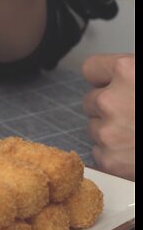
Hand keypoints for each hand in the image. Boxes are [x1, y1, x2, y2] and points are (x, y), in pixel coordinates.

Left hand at [81, 54, 134, 180]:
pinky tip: (138, 151)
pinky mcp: (109, 160)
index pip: (91, 68)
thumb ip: (136, 75)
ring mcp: (108, 132)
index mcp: (128, 71)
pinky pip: (101, 153)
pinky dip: (115, 154)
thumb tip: (127, 78)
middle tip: (135, 114)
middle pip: (91, 100)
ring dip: (112, 131)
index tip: (111, 83)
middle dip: (109, 106)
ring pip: (95, 128)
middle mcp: (111, 100)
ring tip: (140, 134)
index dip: (104, 77)